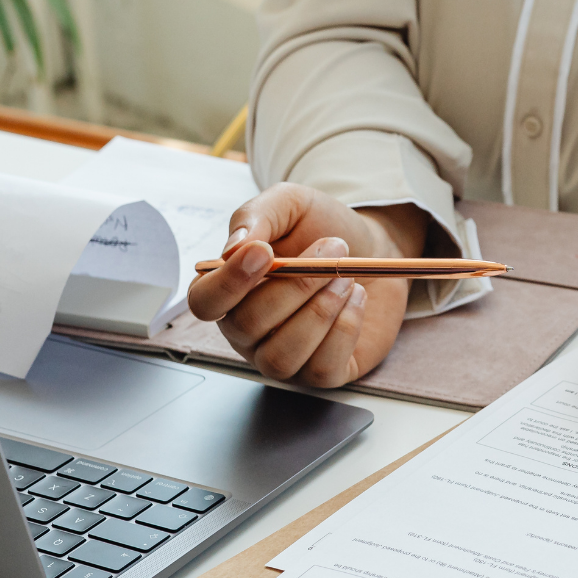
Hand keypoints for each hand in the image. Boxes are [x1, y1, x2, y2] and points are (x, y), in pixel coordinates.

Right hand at [186, 183, 427, 387]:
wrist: (372, 247)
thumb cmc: (320, 229)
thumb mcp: (289, 204)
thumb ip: (257, 216)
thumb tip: (235, 247)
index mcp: (228, 290)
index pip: (205, 302)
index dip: (229, 282)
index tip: (264, 252)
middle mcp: (247, 331)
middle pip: (247, 326)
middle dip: (295, 286)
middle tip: (334, 249)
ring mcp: (281, 356)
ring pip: (280, 356)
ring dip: (319, 311)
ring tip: (346, 276)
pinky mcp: (321, 373)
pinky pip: (320, 370)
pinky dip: (344, 330)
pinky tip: (357, 298)